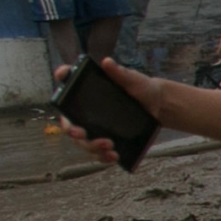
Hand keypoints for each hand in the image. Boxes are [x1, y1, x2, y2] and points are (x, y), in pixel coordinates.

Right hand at [49, 59, 165, 165]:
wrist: (159, 105)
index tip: (62, 75)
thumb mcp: (133, 80)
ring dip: (90, 146)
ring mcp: (94, 127)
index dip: (62, 77)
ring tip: (108, 146)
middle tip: (82, 133)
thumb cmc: (141, 88)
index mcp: (87, 92)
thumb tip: (107, 62)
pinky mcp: (105, 140)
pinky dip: (103, 157)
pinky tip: (113, 156)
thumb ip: (120, 73)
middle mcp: (85, 111)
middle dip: (72, 130)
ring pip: (82, 142)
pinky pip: (98, 153)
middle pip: (69, 123)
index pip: (68, 83)